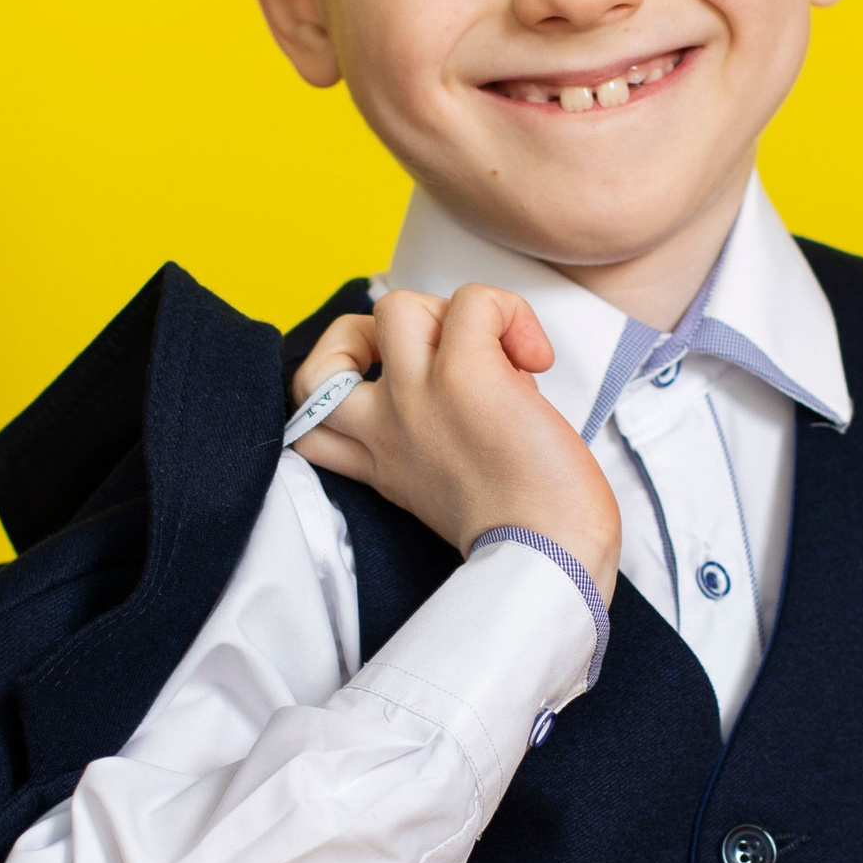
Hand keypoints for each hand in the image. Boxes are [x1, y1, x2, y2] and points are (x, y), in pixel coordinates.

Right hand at [289, 286, 621, 588]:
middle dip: (364, 338)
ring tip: (491, 351)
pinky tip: (534, 356)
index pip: (309, 426)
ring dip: (445, 312)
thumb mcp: (454, 497)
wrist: (553, 562)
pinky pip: (472, 301)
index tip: (387, 398)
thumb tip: (496, 376)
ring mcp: (420, 397)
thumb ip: (443, 444)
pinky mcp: (464, 375)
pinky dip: (506, 310)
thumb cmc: (532, 537)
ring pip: (395, 306)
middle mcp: (388, 427)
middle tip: (430, 360)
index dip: (333, 393)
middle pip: (319, 361)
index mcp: (384, 464)